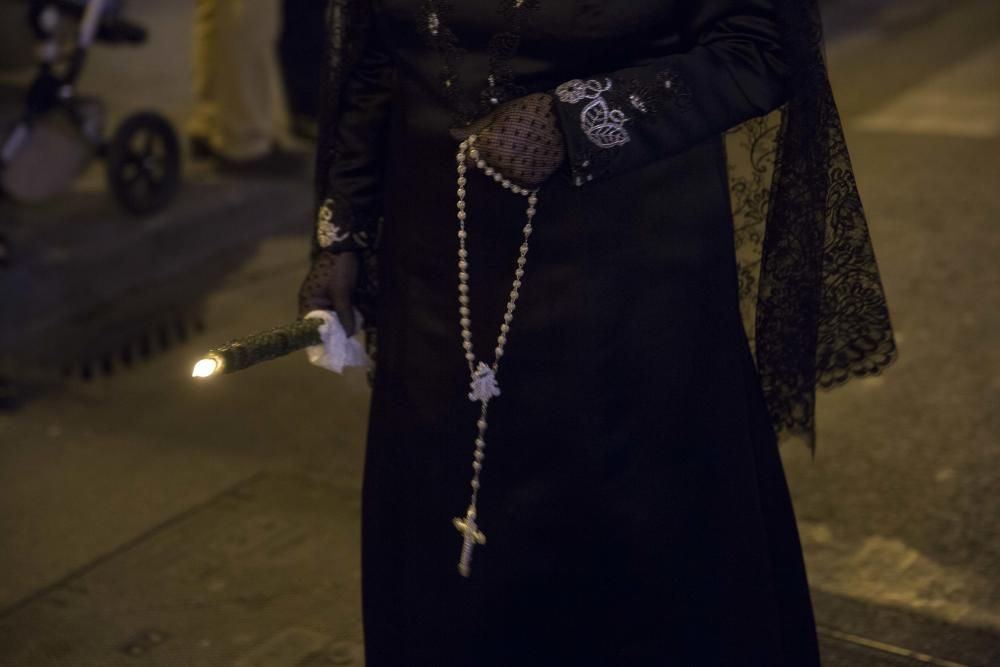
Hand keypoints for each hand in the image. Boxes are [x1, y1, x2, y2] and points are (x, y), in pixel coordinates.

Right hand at [297, 250, 359, 335]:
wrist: (346, 246)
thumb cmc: (338, 269)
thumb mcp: (342, 293)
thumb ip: (345, 315)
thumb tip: (349, 335)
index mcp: (309, 302)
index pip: (309, 327)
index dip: (320, 338)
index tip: (334, 346)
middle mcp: (316, 303)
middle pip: (325, 324)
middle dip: (339, 330)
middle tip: (352, 338)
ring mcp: (327, 298)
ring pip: (336, 317)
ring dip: (348, 321)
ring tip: (361, 325)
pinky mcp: (339, 294)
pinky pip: (344, 308)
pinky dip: (353, 312)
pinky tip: (364, 316)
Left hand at [450, 93, 565, 187]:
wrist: (565, 122)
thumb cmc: (529, 111)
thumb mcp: (500, 113)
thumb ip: (475, 128)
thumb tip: (453, 134)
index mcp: (487, 147)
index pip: (466, 160)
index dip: (470, 152)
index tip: (478, 144)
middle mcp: (498, 166)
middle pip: (483, 168)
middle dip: (488, 157)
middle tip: (504, 141)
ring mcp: (515, 177)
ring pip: (500, 175)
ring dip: (504, 165)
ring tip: (519, 147)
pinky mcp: (530, 183)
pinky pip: (517, 180)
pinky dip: (519, 171)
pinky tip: (529, 156)